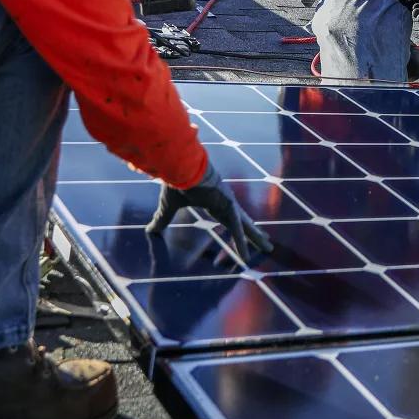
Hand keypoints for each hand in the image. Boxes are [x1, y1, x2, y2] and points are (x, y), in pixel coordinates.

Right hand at [146, 162, 272, 261]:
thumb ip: (163, 218)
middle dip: (254, 231)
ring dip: (255, 237)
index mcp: (213, 200)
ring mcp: (228, 202)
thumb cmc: (174, 179)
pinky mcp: (226, 204)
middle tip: (266, 241)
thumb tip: (150, 230)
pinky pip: (235, 228)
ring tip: (269, 247)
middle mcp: (225, 201)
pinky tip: (247, 255)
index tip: (247, 230)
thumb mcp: (168, 205)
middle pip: (243, 221)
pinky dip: (240, 242)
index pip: (229, 217)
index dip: (238, 225)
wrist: (178, 163)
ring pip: (245, 225)